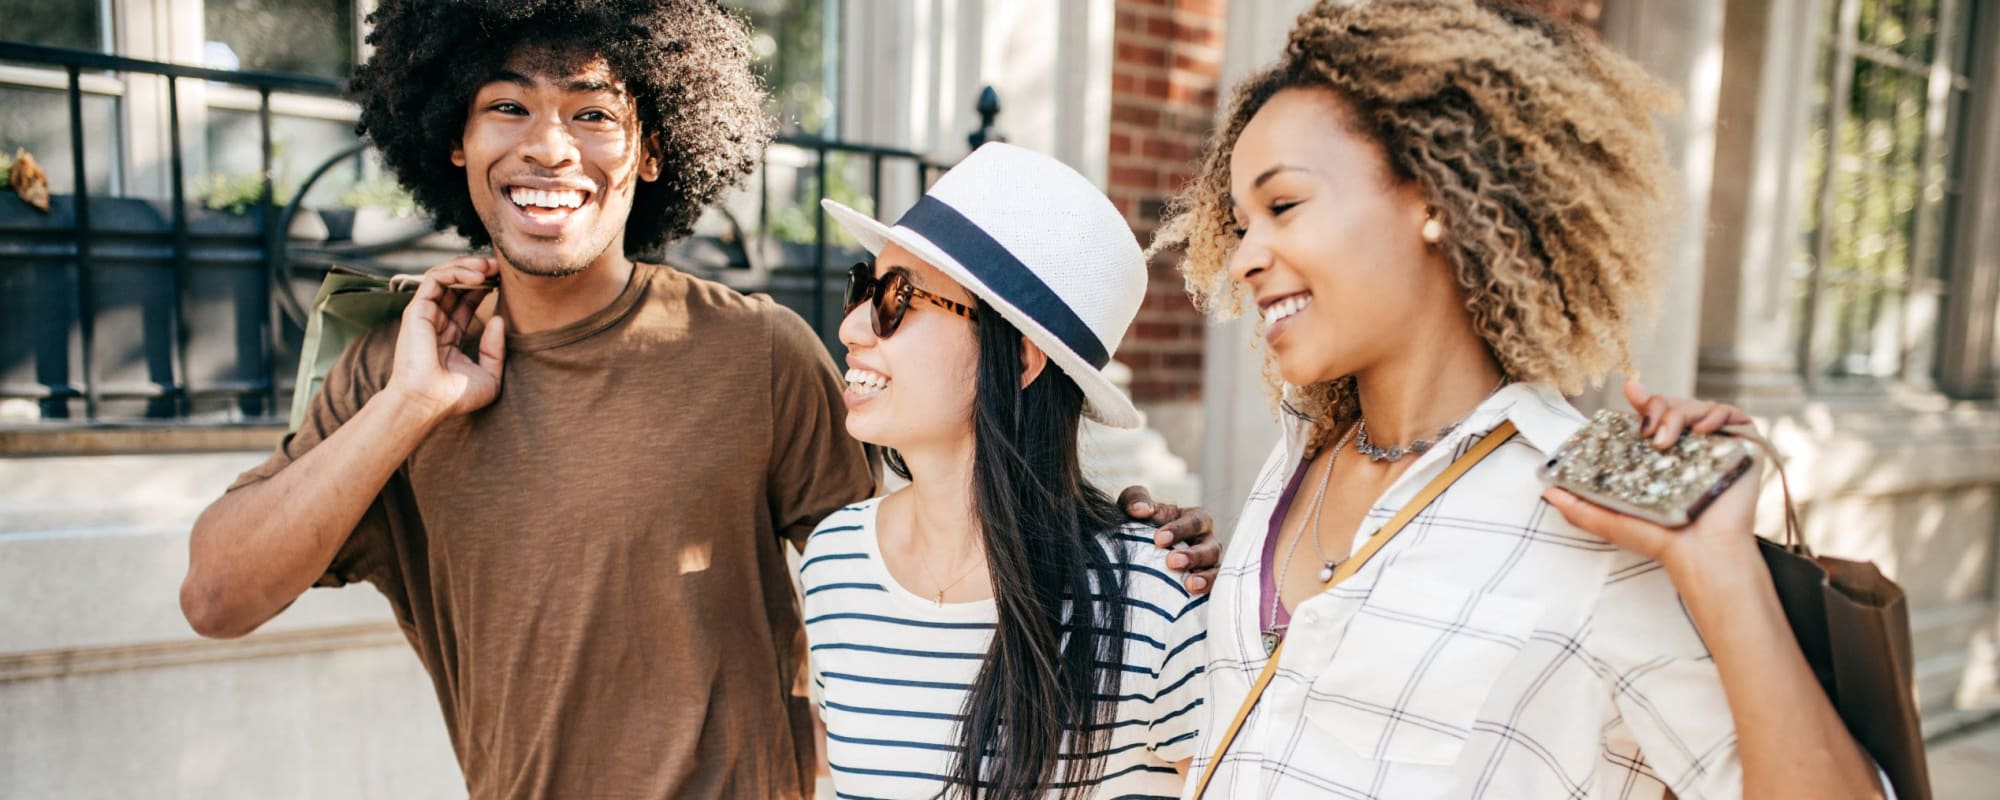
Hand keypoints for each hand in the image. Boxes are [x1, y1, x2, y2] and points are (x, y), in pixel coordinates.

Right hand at [387, 256, 505, 422]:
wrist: (428, 402)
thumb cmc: (455, 397)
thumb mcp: (490, 376)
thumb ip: (496, 349)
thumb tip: (498, 318)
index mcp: (450, 335)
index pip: (467, 301)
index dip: (486, 287)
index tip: (505, 281)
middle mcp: (436, 321)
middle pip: (456, 284)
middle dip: (479, 270)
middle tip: (501, 266)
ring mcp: (425, 314)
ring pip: (444, 275)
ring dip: (468, 265)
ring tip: (490, 266)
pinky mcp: (417, 309)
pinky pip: (434, 279)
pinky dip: (455, 271)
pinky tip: (478, 276)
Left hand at [1117, 485, 1220, 593]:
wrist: (1137, 549)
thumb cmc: (1140, 522)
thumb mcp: (1135, 505)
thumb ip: (1136, 500)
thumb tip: (1139, 510)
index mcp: (1195, 519)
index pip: (1195, 521)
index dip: (1179, 529)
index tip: (1158, 539)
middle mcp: (1207, 542)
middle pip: (1210, 548)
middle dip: (1193, 555)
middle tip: (1172, 562)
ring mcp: (1208, 565)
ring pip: (1216, 570)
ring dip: (1205, 577)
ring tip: (1190, 585)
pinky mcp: (1205, 585)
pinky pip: (1213, 591)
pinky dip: (1206, 594)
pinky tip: (1193, 598)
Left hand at [1542, 379, 1764, 583]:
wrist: (1701, 552)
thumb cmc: (1661, 539)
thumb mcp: (1610, 519)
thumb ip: (1578, 505)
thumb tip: (1545, 490)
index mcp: (1660, 455)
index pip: (1650, 417)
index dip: (1642, 400)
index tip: (1630, 390)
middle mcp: (1689, 445)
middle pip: (1672, 405)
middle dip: (1656, 409)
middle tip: (1647, 432)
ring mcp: (1716, 443)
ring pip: (1697, 405)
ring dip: (1678, 415)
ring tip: (1667, 441)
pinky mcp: (1743, 445)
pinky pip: (1732, 414)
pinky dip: (1716, 414)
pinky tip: (1703, 430)